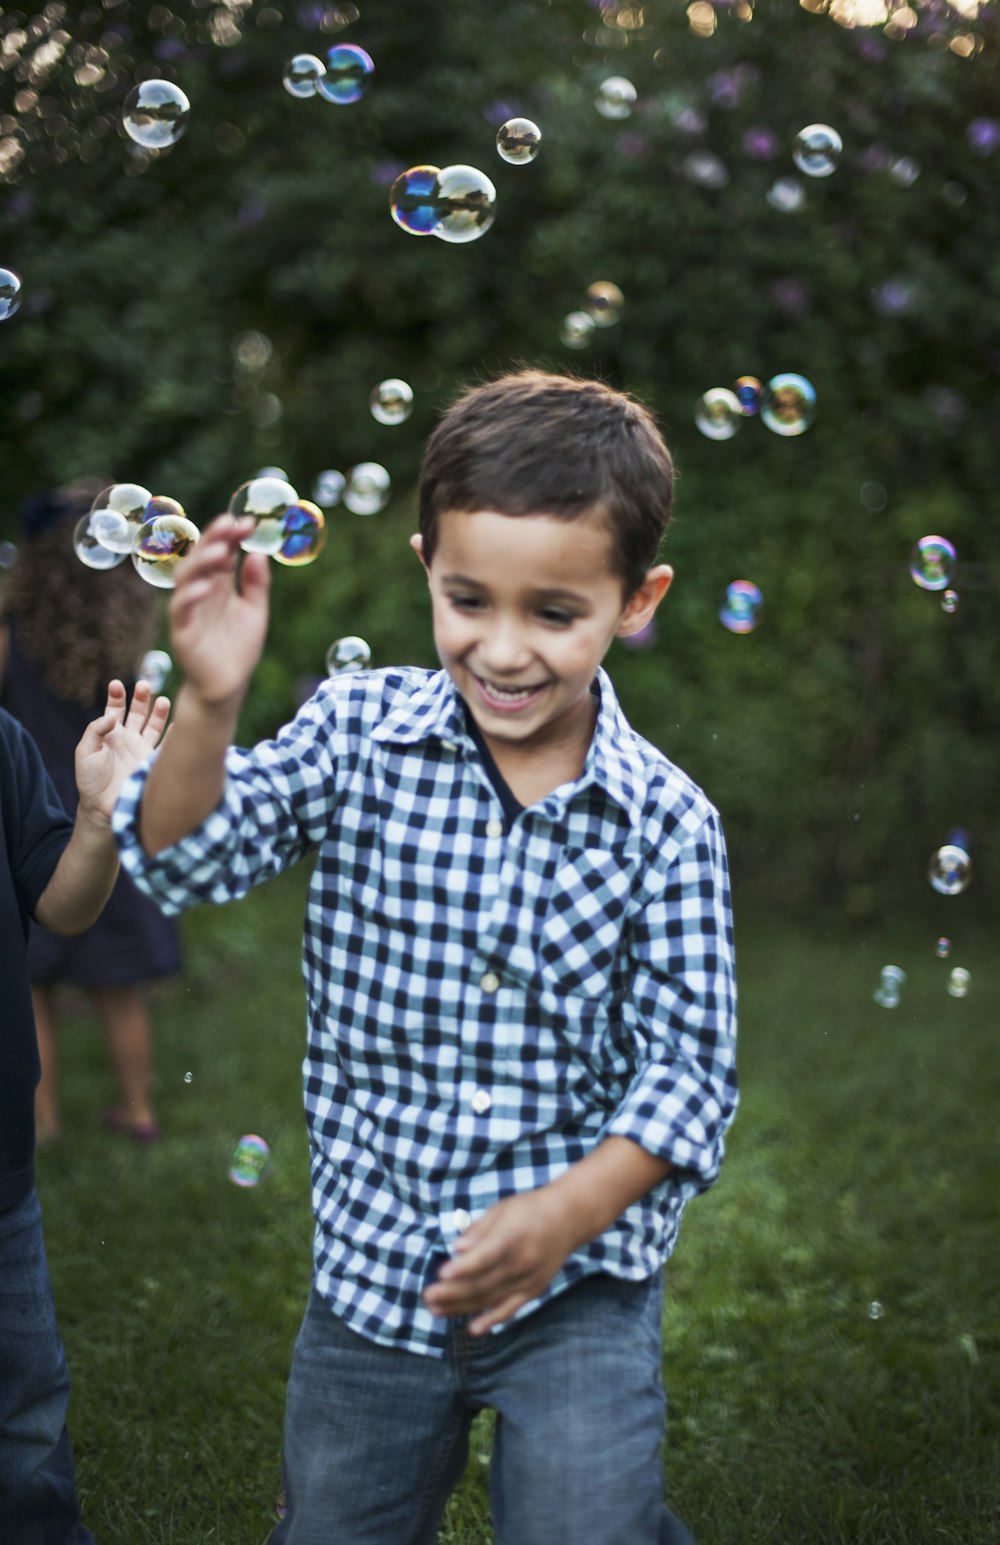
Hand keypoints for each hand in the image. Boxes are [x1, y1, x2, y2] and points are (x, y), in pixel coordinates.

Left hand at [75, 679, 170, 824]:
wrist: (103, 807)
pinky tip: (179, 725)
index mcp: (110, 734)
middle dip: (141, 698)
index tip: (116, 685)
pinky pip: (166, 746)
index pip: (115, 709)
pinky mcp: (152, 762)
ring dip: (158, 712)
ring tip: (162, 700)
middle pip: (137, 712)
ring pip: (154, 725)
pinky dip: (174, 735)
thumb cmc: (90, 780)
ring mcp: (142, 749)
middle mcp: (128, 738)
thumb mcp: (85, 752)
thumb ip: (95, 730)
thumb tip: (113, 715)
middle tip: (144, 685)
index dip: (117, 696)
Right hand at [169, 514, 270, 707]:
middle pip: (201, 557)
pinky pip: (181, 610)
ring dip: (200, 562)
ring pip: (186, 578)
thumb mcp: (256, 611)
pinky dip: (191, 597)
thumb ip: (257, 584)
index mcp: (219, 583)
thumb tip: (258, 552)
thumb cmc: (239, 647)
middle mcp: (201, 592)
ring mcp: (189, 610)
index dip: (230, 535)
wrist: (228, 685)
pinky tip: (205, 587)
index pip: (221, 551)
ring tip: (219, 550)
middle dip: (213, 538)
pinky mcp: (182, 632)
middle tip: (229, 524)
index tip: (247, 522)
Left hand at [423, 1188, 576, 1335]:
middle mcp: (523, 1261)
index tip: (441, 1274)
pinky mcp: (534, 1290)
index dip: (464, 1267)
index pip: (486, 1255)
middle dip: (453, 1292)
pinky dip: (492, 1320)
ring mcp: (529, 1280)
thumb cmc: (529, 1209)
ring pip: (491, 1299)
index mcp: (513, 1236)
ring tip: (435, 1310)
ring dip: (462, 1307)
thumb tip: (456, 1248)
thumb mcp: (502, 1209)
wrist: (569, 1219)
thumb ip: (478, 1230)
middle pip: (484, 1282)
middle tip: (427, 1296)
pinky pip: (510, 1309)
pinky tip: (473, 1329)